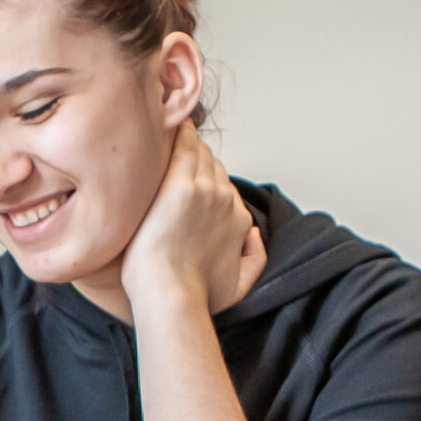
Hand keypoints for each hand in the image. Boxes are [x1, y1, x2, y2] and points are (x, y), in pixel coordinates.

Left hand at [119, 122, 263, 313]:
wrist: (170, 295)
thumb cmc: (196, 296)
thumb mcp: (241, 287)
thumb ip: (256, 258)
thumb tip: (253, 234)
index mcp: (239, 219)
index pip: (223, 186)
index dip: (204, 183)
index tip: (184, 183)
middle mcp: (226, 200)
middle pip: (212, 166)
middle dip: (195, 163)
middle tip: (171, 159)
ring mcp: (204, 190)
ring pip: (198, 154)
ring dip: (185, 147)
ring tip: (165, 136)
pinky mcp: (180, 186)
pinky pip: (183, 146)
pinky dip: (178, 134)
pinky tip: (167, 124)